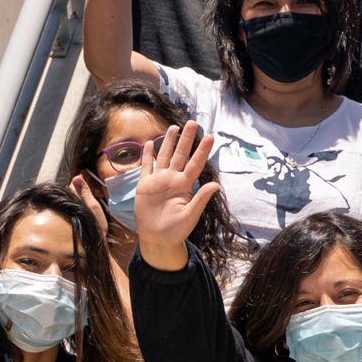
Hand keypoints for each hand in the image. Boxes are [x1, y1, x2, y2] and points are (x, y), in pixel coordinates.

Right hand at [130, 121, 220, 270]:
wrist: (157, 239)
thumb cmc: (176, 231)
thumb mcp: (191, 216)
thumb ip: (201, 199)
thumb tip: (215, 185)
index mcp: (185, 186)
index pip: (196, 163)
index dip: (202, 150)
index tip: (210, 136)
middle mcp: (173, 179)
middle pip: (181, 154)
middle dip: (186, 139)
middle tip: (193, 122)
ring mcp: (159, 181)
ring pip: (164, 156)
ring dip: (169, 141)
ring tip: (174, 127)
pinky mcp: (145, 185)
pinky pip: (147, 167)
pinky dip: (149, 155)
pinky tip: (151, 143)